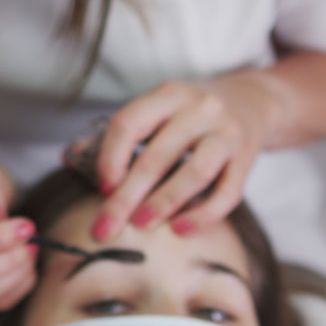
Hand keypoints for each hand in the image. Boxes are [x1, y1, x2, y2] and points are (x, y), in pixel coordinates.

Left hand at [90, 76, 277, 241]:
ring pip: (195, 172)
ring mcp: (227, 132)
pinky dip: (203, 215)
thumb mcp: (160, 109)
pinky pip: (228, 193)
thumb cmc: (191, 115)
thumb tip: (72, 159)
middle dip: (127, 196)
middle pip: (158, 155)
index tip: (101, 188)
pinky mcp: (247, 158)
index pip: (130, 123)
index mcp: (169, 95)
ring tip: (141, 226)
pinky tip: (180, 229)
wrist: (253, 101)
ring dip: (164, 203)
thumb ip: (125, 134)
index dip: (110, 158)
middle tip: (106, 227)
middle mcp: (200, 109)